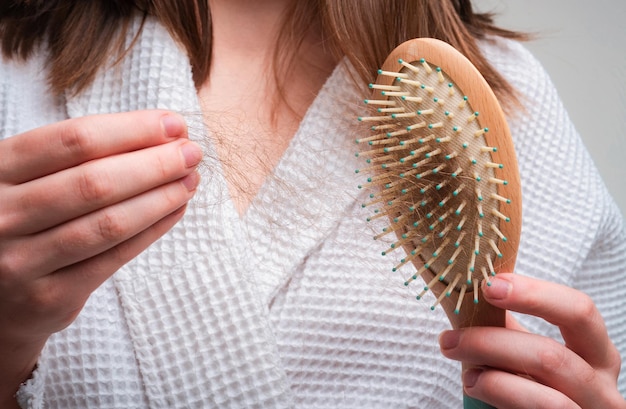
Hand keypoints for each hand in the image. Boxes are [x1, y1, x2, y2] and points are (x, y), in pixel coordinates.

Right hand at [0, 110, 201, 403]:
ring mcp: (21, 261)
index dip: (132, 129)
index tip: (174, 125)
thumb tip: (163, 131)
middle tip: (192, 153)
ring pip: (109, 223)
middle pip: (95, 181)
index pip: (73, 140)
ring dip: (160, 197)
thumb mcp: (26, 177)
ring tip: (190, 180)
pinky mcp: (49, 298)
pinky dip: (152, 230)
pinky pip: (114, 258)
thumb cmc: (20, 219)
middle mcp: (0, 215)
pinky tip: (174, 209)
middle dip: (155, 163)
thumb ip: (77, 154)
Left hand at [439, 273, 624, 408]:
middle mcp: (601, 388)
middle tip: (450, 339)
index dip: (534, 294)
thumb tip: (467, 292)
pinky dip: (497, 396)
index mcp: (596, 354)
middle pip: (551, 356)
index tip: (489, 286)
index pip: (579, 311)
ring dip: (492, 379)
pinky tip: (476, 387)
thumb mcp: (524, 352)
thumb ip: (507, 326)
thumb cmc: (529, 387)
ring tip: (465, 373)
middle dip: (491, 343)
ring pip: (544, 397)